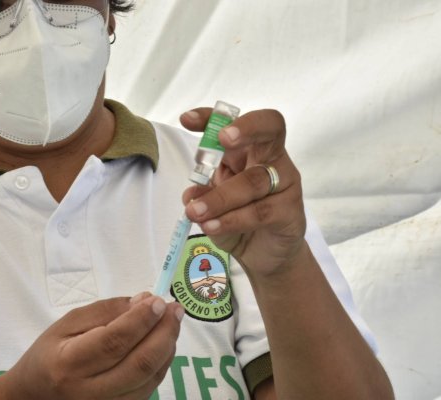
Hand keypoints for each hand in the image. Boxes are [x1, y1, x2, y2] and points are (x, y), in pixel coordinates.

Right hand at [5, 293, 183, 399]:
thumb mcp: (68, 324)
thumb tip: (143, 301)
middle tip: (175, 309)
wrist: (36, 396)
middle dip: (164, 333)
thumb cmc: (50, 354)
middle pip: (139, 364)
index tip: (158, 301)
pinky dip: (162, 363)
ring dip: (167, 347)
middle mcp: (89, 392)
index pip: (113, 341)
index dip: (141, 320)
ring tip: (171, 323)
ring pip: (149, 378)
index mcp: (70, 363)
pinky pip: (149, 388)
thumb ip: (106, 311)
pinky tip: (163, 343)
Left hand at [181, 108, 305, 276]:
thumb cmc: (240, 220)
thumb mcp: (214, 203)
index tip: (186, 120)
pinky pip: (260, 212)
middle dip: (245, 129)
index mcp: (249, 150)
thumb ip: (203, 193)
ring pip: (253, 182)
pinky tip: (212, 226)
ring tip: (195, 212)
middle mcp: (271, 160)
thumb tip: (190, 194)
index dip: (212, 118)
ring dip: (219, 197)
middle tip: (222, 139)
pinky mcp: (290, 212)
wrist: (266, 254)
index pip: (235, 124)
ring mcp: (285, 184)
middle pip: (269, 130)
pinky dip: (232, 220)